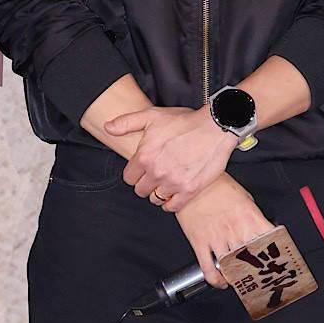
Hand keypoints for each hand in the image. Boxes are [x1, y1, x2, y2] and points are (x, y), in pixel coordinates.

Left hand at [104, 104, 238, 210]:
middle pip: (141, 190)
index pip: (129, 178)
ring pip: (156, 199)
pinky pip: (172, 207)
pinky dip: (172, 202)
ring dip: (159, 192)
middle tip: (157, 174)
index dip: (136, 173)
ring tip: (167, 182)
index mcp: (145, 156)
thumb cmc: (185, 121)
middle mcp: (157, 172)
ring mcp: (173, 183)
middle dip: (146, 183)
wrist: (215, 127)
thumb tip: (108, 128)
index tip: (144, 169)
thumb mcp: (152, 116)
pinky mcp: (190, 190)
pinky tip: (175, 192)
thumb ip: (127, 122)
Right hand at [173, 171, 271, 287]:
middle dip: (258, 270)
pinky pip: (209, 268)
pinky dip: (215, 279)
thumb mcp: (245, 197)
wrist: (195, 183)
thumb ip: (253, 216)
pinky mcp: (200, 243)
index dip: (276, 253)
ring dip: (237, 277)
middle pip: (253, 259)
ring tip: (241, 280)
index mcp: (250, 217)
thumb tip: (261, 229)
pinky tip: (221, 281)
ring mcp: (217, 238)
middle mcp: (236, 230)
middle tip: (260, 276)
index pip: (270, 240)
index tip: (278, 261)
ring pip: (231, 268)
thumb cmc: (219, 187)